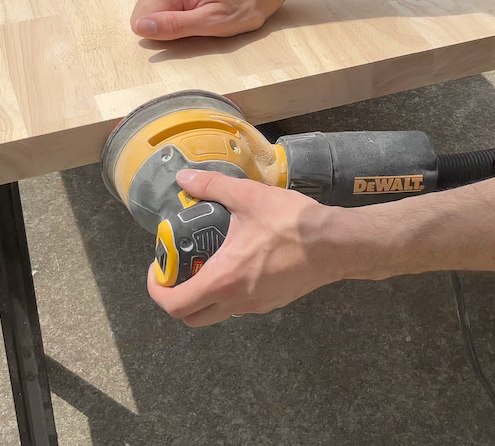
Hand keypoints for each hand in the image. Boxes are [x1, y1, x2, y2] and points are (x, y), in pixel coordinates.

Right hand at [129, 0, 285, 39]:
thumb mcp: (211, 23)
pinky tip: (196, 4)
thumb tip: (140, 27)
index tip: (186, 30)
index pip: (141, 19)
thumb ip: (174, 25)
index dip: (161, 32)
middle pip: (144, 9)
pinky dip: (176, 4)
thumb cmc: (242, 7)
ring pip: (153, 2)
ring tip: (197, 13)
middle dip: (164, 23)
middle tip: (194, 23)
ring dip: (169, 14)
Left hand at [147, 169, 346, 326]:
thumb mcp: (249, 196)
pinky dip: (228, 293)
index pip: (175, 304)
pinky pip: (239, 307)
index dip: (157, 290)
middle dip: (177, 298)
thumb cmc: (292, 222)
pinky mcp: (273, 304)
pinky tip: (239, 264)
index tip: (159, 269)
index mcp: (223, 279)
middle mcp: (236, 301)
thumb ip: (212, 187)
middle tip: (179, 270)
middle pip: (191, 318)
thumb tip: (184, 178)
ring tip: (207, 263)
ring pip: (216, 314)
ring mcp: (256, 306)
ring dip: (203, 297)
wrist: (337, 244)